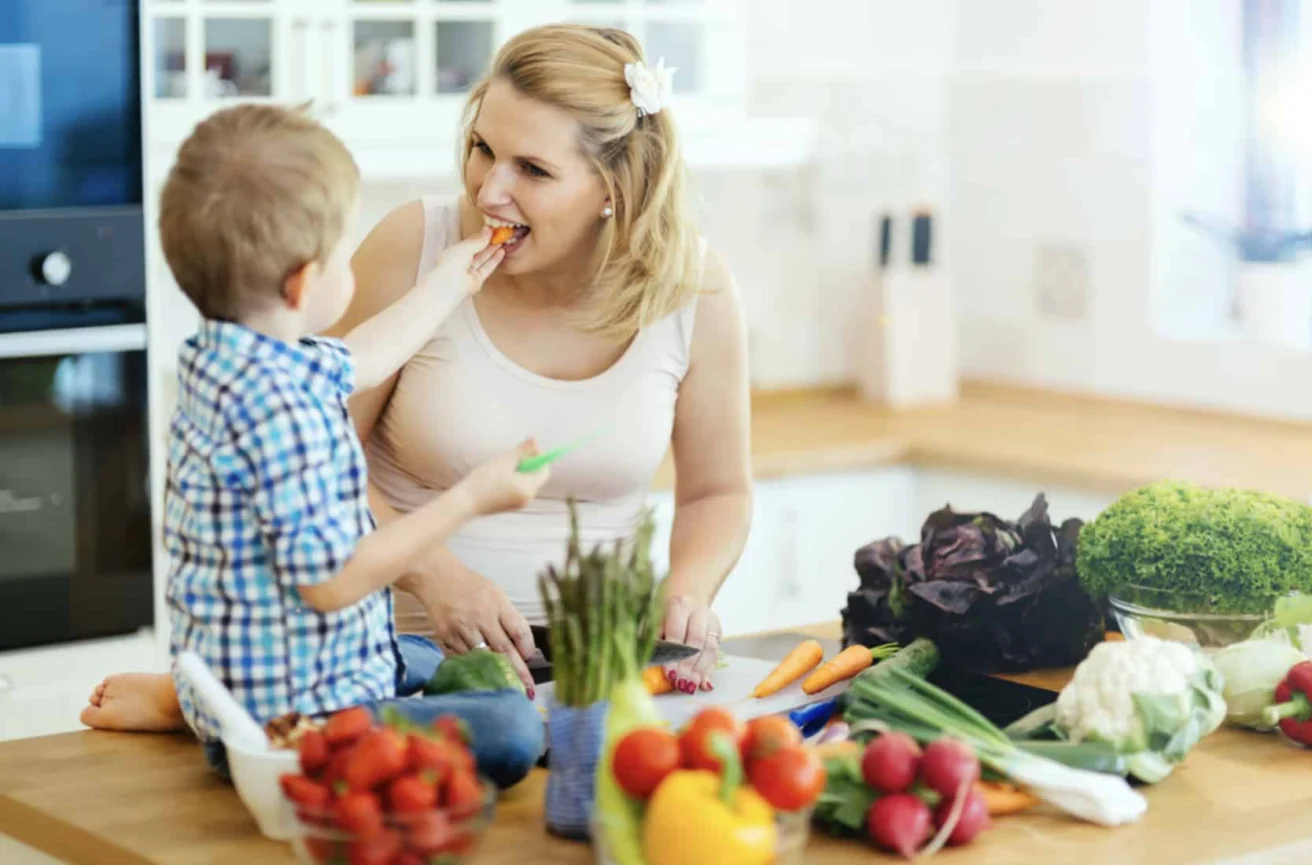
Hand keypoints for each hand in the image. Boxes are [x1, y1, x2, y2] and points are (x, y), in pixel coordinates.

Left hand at [422, 226, 503, 298]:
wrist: (451, 284)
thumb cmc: (452, 263)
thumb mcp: (466, 247)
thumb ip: (478, 240)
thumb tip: (488, 230)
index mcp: (454, 252)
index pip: (469, 243)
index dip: (480, 236)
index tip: (490, 230)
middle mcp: (462, 262)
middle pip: (477, 251)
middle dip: (488, 243)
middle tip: (499, 235)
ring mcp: (469, 272)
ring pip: (483, 259)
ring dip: (492, 251)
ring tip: (502, 242)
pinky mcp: (477, 280)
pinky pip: (487, 268)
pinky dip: (494, 261)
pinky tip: (501, 252)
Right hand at [422, 560, 537, 693]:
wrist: (436, 577)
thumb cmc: (470, 586)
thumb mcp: (495, 594)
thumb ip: (507, 617)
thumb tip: (521, 645)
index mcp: (498, 603)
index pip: (520, 631)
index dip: (528, 649)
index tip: (530, 658)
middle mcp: (482, 616)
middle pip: (504, 650)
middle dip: (518, 672)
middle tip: (526, 689)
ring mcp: (463, 627)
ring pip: (484, 658)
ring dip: (495, 673)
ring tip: (504, 685)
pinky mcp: (447, 636)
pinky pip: (464, 656)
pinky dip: (474, 664)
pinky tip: (479, 670)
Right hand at [458, 439, 550, 515]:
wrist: (464, 502)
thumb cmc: (485, 480)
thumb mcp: (505, 460)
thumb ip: (523, 450)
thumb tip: (536, 441)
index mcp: (530, 489)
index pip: (544, 470)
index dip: (537, 457)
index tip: (523, 450)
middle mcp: (528, 499)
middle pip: (534, 477)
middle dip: (525, 464)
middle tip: (508, 458)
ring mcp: (518, 504)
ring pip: (524, 482)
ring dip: (517, 472)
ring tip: (499, 468)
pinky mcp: (508, 507)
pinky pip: (516, 490)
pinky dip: (511, 481)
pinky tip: (495, 478)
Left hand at [661, 595, 721, 693]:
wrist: (684, 598)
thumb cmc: (663, 613)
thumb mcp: (653, 621)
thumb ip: (652, 640)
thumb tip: (644, 665)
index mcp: (678, 605)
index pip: (677, 632)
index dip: (673, 655)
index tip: (669, 674)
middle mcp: (697, 611)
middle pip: (696, 640)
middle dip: (688, 665)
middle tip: (681, 683)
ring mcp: (710, 621)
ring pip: (709, 648)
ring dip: (700, 670)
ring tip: (691, 686)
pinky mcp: (717, 631)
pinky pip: (715, 653)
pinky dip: (709, 670)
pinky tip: (703, 684)